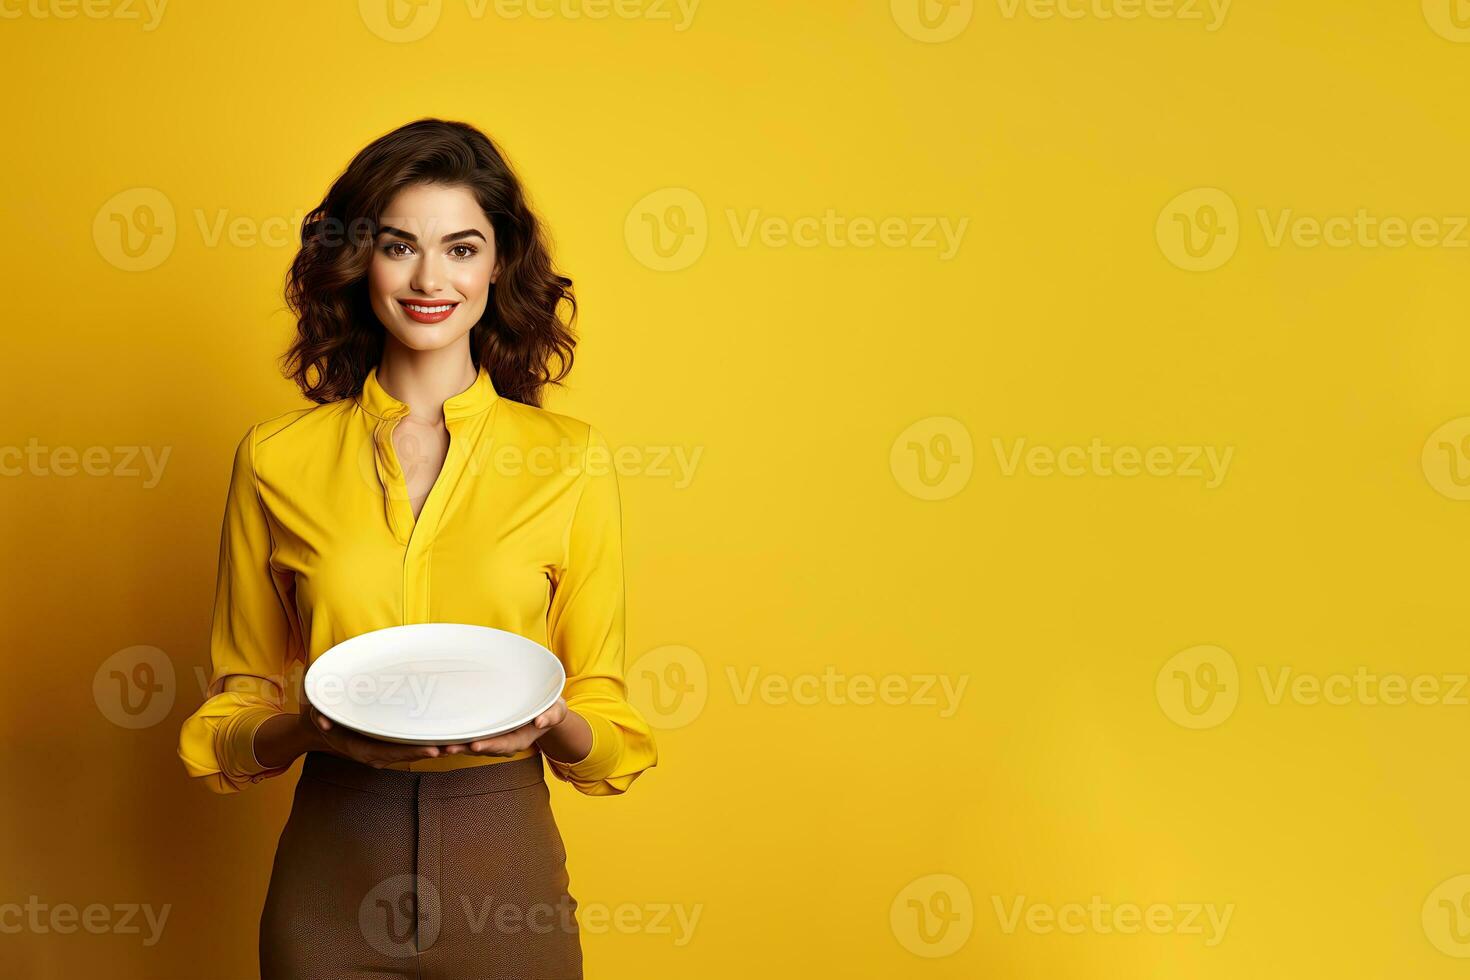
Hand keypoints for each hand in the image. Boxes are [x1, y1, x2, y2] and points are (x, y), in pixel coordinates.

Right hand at [302, 704, 451, 768]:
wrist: (322, 731)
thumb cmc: (323, 721)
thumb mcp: (318, 716)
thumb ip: (320, 718)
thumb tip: (323, 722)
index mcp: (364, 750)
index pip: (394, 752)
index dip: (414, 752)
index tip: (434, 750)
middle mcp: (378, 755)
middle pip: (410, 754)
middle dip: (434, 751)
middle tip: (458, 746)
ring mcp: (385, 752)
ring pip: (414, 751)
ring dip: (437, 748)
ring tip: (461, 743)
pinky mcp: (390, 746)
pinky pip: (412, 746)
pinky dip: (429, 743)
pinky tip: (448, 738)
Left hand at [438, 698, 568, 757]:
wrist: (544, 711)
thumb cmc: (550, 709)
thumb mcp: (556, 710)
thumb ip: (551, 715)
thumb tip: (540, 722)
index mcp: (520, 739)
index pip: (504, 745)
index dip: (490, 746)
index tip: (476, 745)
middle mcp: (504, 743)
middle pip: (483, 748)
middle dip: (466, 748)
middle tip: (447, 748)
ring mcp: (493, 738)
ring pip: (472, 744)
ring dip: (456, 745)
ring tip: (437, 745)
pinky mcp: (485, 732)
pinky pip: (469, 737)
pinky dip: (455, 737)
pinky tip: (440, 736)